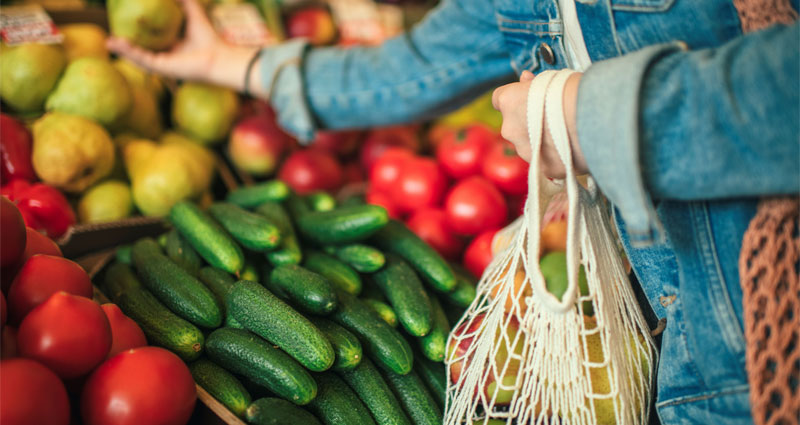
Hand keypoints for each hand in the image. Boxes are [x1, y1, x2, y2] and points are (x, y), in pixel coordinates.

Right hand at [106, 0, 261, 93]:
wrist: (218, 57)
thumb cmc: (209, 37)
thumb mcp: (192, 12)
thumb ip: (184, 0)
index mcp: (171, 45)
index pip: (149, 38)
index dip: (135, 31)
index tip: (121, 20)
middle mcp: (165, 55)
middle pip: (139, 50)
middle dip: (124, 44)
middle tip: (110, 34)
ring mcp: (162, 63)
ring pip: (137, 56)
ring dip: (123, 50)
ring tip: (108, 41)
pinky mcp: (162, 69)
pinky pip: (142, 60)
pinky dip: (129, 53)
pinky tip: (118, 44)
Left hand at [492, 70, 587, 178]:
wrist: (595, 120)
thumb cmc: (575, 92)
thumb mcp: (552, 78)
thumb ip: (533, 84)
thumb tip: (526, 80)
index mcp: (509, 102)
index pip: (499, 99)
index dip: (514, 99)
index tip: (525, 98)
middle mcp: (510, 129)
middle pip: (515, 125)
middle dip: (529, 122)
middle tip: (554, 117)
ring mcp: (525, 151)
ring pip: (529, 146)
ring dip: (542, 141)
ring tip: (568, 133)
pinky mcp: (544, 169)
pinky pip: (547, 162)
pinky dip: (557, 157)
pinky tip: (574, 148)